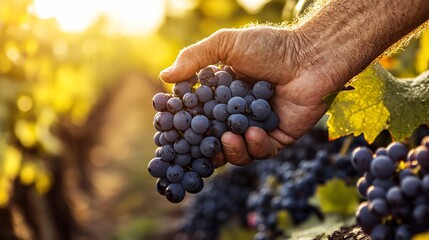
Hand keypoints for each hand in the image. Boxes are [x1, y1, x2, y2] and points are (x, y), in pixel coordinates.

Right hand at [160, 26, 340, 165]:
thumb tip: (164, 76)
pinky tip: (253, 133)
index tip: (172, 131)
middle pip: (215, 140)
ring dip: (231, 150)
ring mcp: (258, 128)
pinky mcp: (278, 138)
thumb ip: (195, 58)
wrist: (311, 57)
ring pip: (237, 152)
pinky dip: (255, 146)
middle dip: (204, 148)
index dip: (186, 125)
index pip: (199, 116)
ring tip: (230, 139)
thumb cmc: (270, 47)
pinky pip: (262, 152)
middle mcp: (238, 114)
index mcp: (223, 96)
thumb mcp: (227, 44)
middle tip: (197, 148)